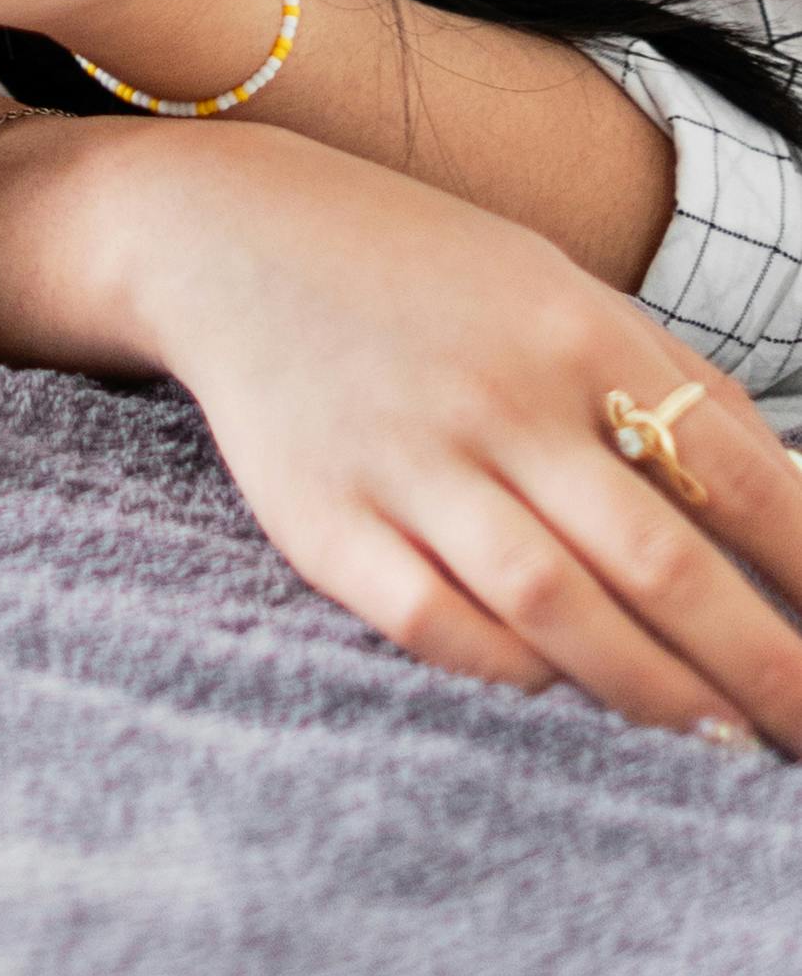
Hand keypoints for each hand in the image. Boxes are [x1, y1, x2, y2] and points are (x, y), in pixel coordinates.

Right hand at [104, 125, 801, 748]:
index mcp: (575, 329)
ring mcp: (406, 459)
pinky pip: (434, 625)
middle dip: (761, 668)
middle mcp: (497, 394)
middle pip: (659, 562)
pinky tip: (558, 691)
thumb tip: (793, 505)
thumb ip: (669, 385)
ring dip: (652, 692)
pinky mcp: (323, 519)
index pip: (734, 472)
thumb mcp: (559, 288)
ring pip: (555, 606)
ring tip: (716, 741)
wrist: (230, 234)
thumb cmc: (425, 275)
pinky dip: (508, 672)